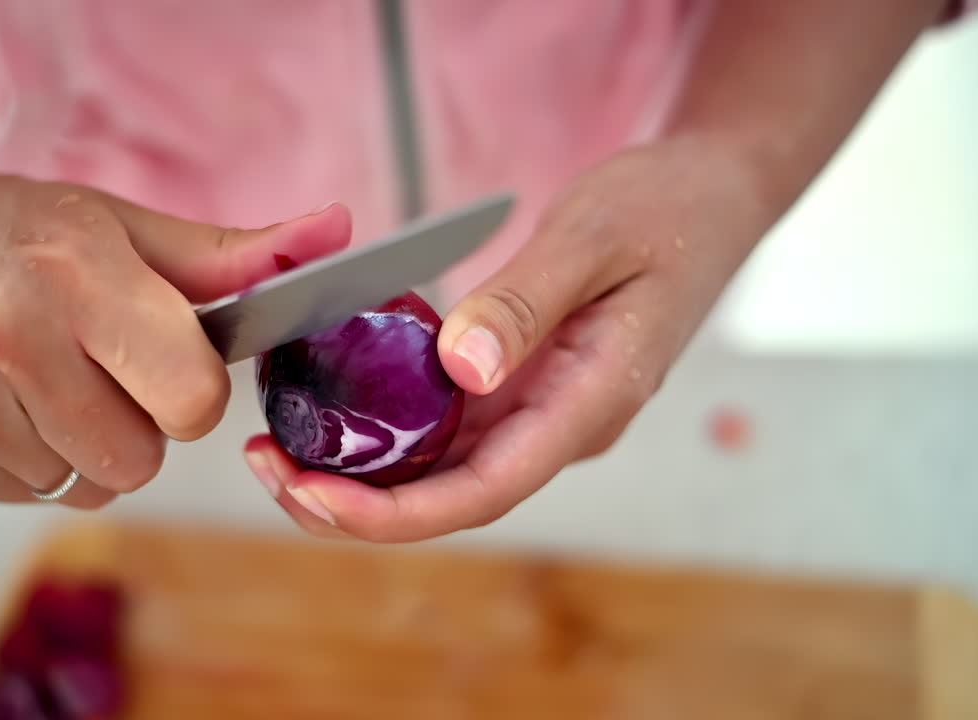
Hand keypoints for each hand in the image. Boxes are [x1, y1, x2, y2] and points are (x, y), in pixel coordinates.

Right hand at [0, 167, 349, 506]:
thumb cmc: (15, 233)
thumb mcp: (123, 225)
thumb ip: (233, 254)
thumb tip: (336, 238)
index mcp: (75, 274)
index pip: (191, 398)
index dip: (195, 389)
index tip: (170, 359)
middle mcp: (9, 338)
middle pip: (141, 458)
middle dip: (143, 423)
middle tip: (104, 367)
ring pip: (92, 487)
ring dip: (92, 447)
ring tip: (54, 379)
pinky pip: (38, 496)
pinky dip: (42, 461)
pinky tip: (14, 402)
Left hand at [243, 136, 769, 540]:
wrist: (710, 198)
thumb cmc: (665, 212)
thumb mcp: (594, 239)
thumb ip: (526, 304)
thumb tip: (459, 369)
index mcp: (590, 403)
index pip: (486, 489)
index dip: (396, 513)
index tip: (315, 498)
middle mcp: (562, 424)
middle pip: (451, 496)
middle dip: (356, 504)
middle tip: (267, 469)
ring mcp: (542, 409)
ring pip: (444, 471)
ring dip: (362, 476)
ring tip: (278, 451)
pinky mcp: (522, 385)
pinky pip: (448, 427)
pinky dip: (385, 430)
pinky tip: (331, 410)